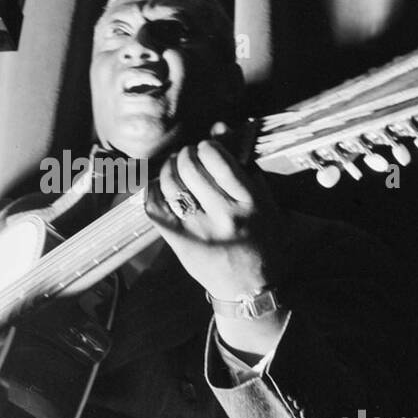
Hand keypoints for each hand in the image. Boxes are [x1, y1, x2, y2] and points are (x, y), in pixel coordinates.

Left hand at [145, 127, 289, 359]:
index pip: (218, 159)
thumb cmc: (261, 240)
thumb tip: (219, 127)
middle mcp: (225, 215)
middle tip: (187, 156)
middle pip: (190, 168)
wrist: (250, 290)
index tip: (206, 148)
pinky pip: (155, 207)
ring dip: (168, 168)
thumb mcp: (265, 202)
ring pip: (170, 184)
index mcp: (251, 202)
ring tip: (173, 167)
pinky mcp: (180, 243)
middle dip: (185, 155)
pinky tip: (159, 186)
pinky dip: (152, 190)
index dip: (207, 146)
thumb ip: (244, 165)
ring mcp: (199, 231)